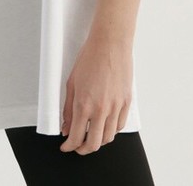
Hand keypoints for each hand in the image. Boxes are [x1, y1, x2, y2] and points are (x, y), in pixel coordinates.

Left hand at [59, 34, 132, 154]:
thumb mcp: (71, 82)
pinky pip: (120, 125)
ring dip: (99, 141)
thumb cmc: (89, 58)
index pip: (76, 137)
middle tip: (77, 146)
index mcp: (84, 104)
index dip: (70, 146)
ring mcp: (116, 107)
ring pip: (109, 137)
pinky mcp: (126, 102)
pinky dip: (112, 130)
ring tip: (91, 136)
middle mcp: (101, 109)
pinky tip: (105, 125)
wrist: (110, 43)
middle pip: (94, 144)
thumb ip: (68, 108)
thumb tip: (66, 128)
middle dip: (83, 149)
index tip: (66, 147)